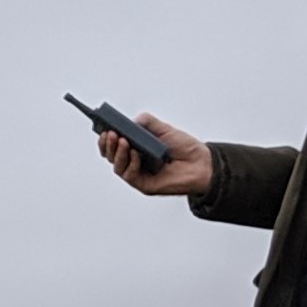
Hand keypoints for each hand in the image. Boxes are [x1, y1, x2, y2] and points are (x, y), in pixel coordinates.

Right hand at [97, 114, 213, 197]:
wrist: (202, 163)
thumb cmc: (184, 148)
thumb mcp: (163, 129)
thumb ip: (146, 122)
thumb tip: (130, 122)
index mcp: (136, 148)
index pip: (114, 145)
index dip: (106, 139)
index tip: (104, 129)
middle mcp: (134, 162)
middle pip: (111, 156)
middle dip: (108, 145)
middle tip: (111, 133)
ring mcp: (138, 174)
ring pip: (117, 167)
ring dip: (117, 153)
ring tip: (122, 140)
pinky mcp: (144, 185)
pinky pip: (130, 176)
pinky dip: (131, 163)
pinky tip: (136, 153)